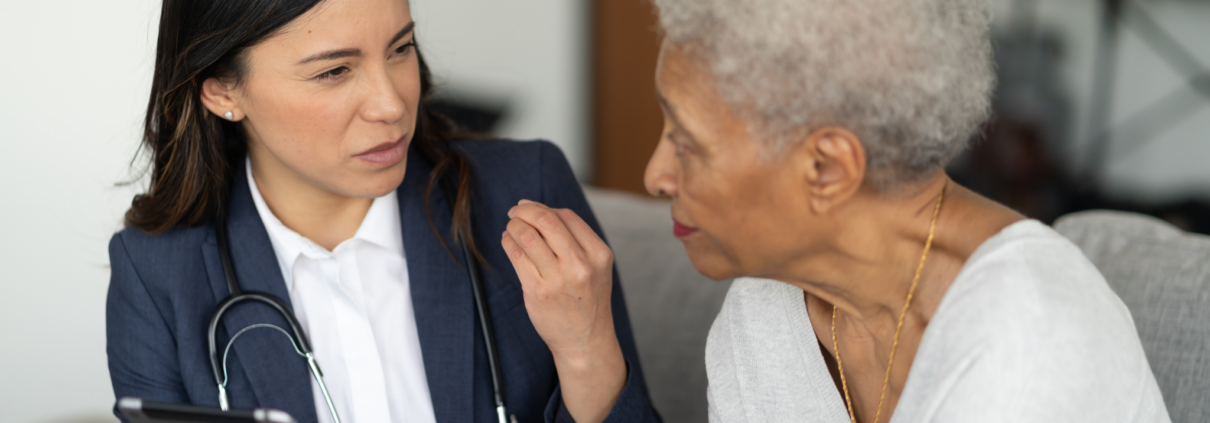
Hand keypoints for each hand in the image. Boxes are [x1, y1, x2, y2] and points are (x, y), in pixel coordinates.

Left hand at [501, 199, 625, 422]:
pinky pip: (516, 256)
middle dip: (525, 211)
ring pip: (527, 236)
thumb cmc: (587, 301)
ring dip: (514, 226)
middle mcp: (580, 264)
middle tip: (515, 211)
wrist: (585, 341)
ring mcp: (558, 278)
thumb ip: (576, 241)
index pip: (566, 216)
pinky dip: (508, 242)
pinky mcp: (537, 291)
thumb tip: (540, 211)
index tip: (531, 207)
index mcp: (598, 254)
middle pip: (546, 220)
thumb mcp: (596, 267)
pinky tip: (508, 241)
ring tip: (511, 227)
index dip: (544, 207)